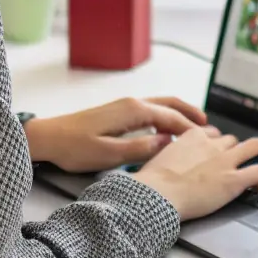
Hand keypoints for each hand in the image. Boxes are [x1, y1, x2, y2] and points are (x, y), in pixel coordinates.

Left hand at [23, 97, 207, 173]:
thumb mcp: (109, 154)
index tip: (207, 139)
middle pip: (169, 103)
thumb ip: (141, 149)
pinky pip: (149, 110)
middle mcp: (131, 103)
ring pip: (159, 105)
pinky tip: (166, 128)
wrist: (48, 138)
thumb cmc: (75, 148)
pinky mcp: (117, 112)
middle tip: (208, 126)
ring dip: (178, 112)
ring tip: (194, 125)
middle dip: (190, 112)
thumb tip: (168, 141)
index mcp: (133, 111)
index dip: (190, 128)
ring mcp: (124, 106)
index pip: (171, 117)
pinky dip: (165, 115)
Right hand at [136, 127, 257, 220]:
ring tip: (256, 169)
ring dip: (254, 155)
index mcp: (192, 136)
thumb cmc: (152, 182)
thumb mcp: (157, 159)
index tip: (213, 152)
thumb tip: (163, 166)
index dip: (214, 143)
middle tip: (232, 163)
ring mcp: (226, 160)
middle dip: (232, 150)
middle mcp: (212, 144)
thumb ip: (168, 157)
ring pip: (253, 147)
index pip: (211, 133)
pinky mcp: (235, 180)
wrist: (158, 194)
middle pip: (231, 140)